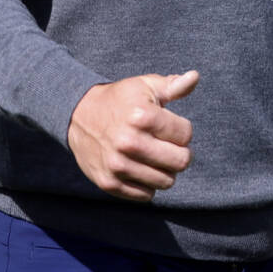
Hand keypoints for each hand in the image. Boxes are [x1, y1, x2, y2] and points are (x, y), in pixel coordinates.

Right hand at [67, 70, 198, 200]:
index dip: (182, 130)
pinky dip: (148, 185)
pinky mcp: (109, 182)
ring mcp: (118, 165)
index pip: (186, 134)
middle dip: (179, 153)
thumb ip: (173, 85)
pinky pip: (146, 195)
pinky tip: (140, 168)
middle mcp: (129, 142)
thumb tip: (194, 76)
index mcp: (142, 116)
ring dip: (165, 170)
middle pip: (181, 161)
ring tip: (154, 157)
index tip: (169, 127)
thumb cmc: (119, 100)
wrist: (77, 116)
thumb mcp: (144, 86)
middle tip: (167, 145)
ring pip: (166, 181)